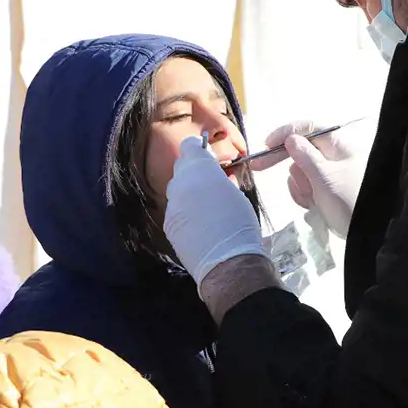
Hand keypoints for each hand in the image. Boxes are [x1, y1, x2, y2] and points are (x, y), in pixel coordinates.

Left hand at [163, 136, 269, 286]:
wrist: (227, 261)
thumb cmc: (239, 224)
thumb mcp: (238, 194)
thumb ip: (223, 180)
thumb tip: (219, 178)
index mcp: (201, 171)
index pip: (190, 146)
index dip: (199, 151)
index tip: (209, 159)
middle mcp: (181, 184)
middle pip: (182, 168)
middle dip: (194, 173)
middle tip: (212, 185)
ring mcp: (172, 205)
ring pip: (177, 191)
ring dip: (189, 194)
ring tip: (207, 209)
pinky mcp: (168, 224)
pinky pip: (175, 211)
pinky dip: (185, 213)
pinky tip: (199, 226)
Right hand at [254, 121, 364, 238]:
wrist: (366, 234)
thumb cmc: (349, 201)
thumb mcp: (324, 177)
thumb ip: (305, 155)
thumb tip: (291, 139)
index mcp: (338, 145)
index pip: (308, 128)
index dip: (285, 133)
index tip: (266, 145)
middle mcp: (333, 156)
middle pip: (300, 149)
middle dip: (283, 160)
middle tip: (257, 167)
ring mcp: (329, 175)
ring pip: (300, 172)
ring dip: (300, 185)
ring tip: (312, 198)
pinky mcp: (325, 192)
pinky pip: (305, 187)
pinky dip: (304, 195)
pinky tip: (312, 205)